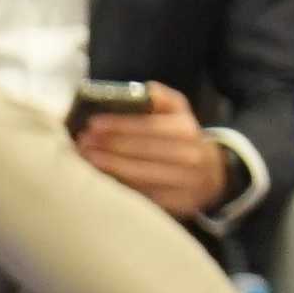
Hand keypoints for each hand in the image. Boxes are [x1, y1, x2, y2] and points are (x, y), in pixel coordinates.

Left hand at [77, 82, 226, 218]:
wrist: (211, 173)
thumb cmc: (181, 137)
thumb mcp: (178, 113)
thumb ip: (160, 99)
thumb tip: (138, 90)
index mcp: (186, 128)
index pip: (149, 125)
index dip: (120, 124)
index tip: (93, 122)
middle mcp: (190, 154)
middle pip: (142, 150)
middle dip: (109, 144)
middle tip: (83, 140)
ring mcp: (185, 180)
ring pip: (140, 173)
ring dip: (109, 165)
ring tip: (87, 156)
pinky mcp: (177, 202)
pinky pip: (143, 192)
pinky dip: (119, 183)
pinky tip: (102, 175)